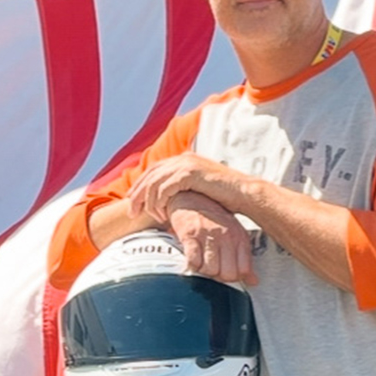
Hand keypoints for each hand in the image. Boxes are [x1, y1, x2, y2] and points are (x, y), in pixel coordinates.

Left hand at [129, 154, 245, 223]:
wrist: (244, 194)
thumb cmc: (225, 197)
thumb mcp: (200, 190)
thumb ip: (184, 190)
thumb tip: (171, 201)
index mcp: (183, 159)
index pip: (153, 170)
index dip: (140, 185)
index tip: (132, 201)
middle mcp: (182, 158)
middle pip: (149, 174)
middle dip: (138, 194)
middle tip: (132, 211)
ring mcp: (186, 164)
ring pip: (154, 183)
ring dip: (148, 202)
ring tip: (150, 217)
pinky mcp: (189, 174)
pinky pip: (164, 189)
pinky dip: (161, 203)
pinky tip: (164, 215)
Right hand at [167, 192, 257, 284]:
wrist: (191, 196)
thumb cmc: (214, 218)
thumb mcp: (234, 235)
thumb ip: (244, 259)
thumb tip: (253, 281)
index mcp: (239, 237)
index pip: (243, 270)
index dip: (235, 277)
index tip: (228, 273)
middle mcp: (226, 236)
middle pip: (226, 274)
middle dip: (219, 277)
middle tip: (214, 269)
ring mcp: (208, 235)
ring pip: (209, 271)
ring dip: (204, 271)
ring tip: (203, 262)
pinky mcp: (190, 235)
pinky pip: (193, 262)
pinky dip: (193, 265)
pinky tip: (194, 257)